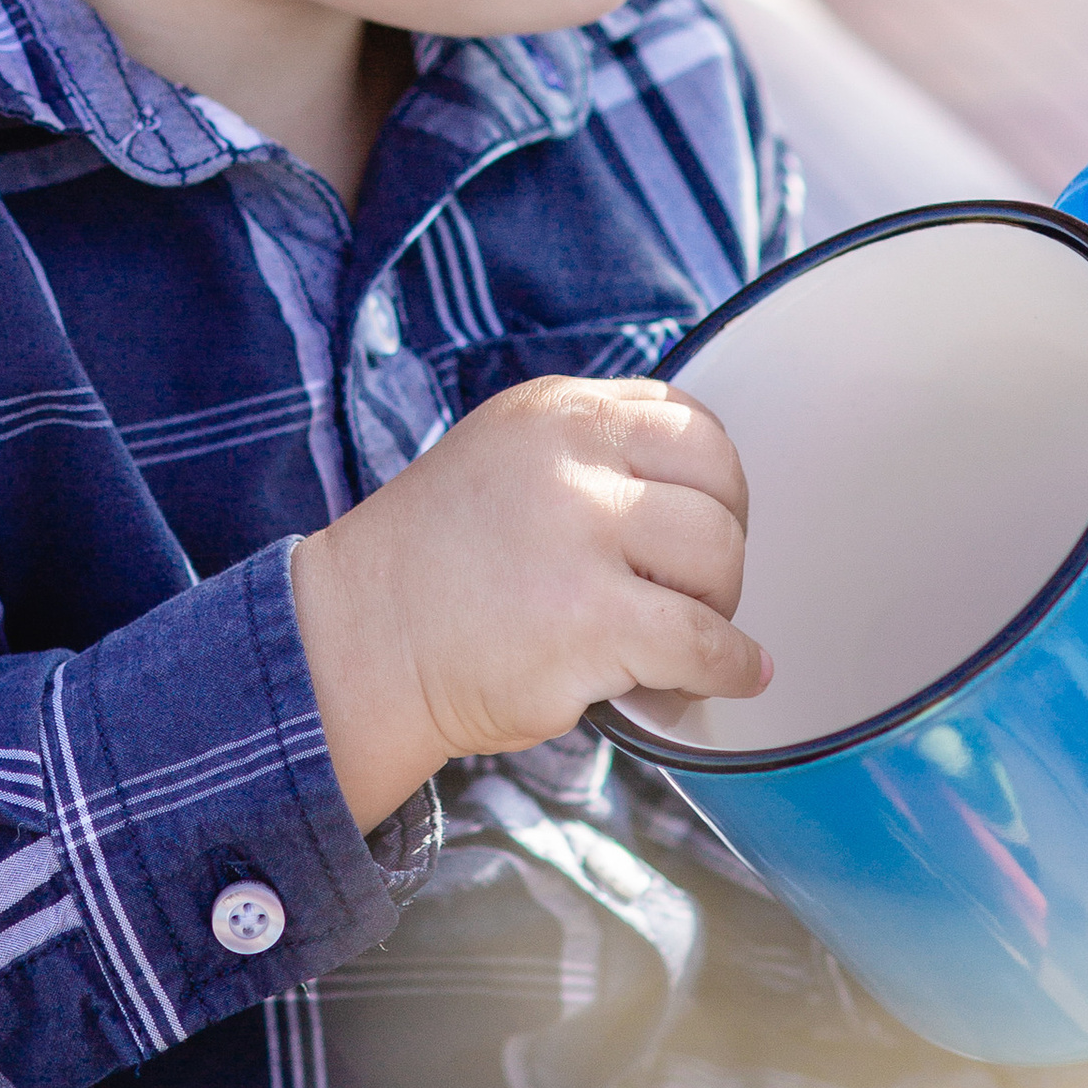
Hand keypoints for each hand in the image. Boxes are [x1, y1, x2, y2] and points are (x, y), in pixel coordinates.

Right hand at [290, 375, 768, 830]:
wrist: (357, 645)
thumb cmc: (433, 568)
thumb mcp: (504, 460)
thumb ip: (588, 456)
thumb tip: (701, 499)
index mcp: (553, 412)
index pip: (687, 420)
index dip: (713, 481)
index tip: (706, 520)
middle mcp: (570, 459)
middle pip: (719, 484)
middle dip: (722, 544)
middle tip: (695, 589)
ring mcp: (581, 539)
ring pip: (719, 557)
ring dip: (719, 605)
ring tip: (684, 633)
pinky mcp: (591, 623)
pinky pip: (704, 642)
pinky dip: (729, 666)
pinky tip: (729, 675)